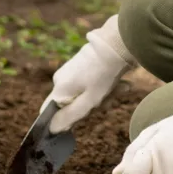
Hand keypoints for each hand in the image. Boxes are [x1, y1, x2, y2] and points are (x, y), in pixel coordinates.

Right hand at [43, 16, 132, 133]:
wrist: (118, 44)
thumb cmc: (103, 75)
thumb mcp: (88, 102)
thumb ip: (69, 117)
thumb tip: (52, 129)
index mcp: (59, 88)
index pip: (49, 112)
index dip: (62, 121)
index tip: (80, 121)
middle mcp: (61, 79)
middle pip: (71, 104)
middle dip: (92, 107)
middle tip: (108, 101)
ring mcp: (72, 70)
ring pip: (85, 94)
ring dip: (104, 96)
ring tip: (121, 89)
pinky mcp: (83, 65)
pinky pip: (91, 83)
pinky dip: (105, 86)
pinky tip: (122, 84)